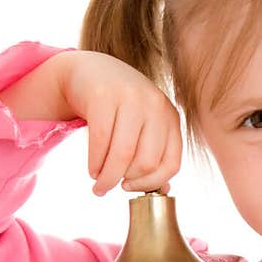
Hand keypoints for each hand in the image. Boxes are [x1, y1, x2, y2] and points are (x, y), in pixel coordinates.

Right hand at [58, 50, 181, 196]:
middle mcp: (155, 105)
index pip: (171, 163)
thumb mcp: (144, 125)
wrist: (89, 72)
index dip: (151, 184)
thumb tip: (162, 190)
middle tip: (111, 185)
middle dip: (126, 182)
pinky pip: (100, 141)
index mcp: (170, 117)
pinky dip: (95, 163)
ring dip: (107, 177)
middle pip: (146, 162)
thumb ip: (155, 153)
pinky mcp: (103, 96)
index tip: (132, 188)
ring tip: (98, 184)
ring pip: (123, 155)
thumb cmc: (120, 107)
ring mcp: (130, 97)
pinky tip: (92, 170)